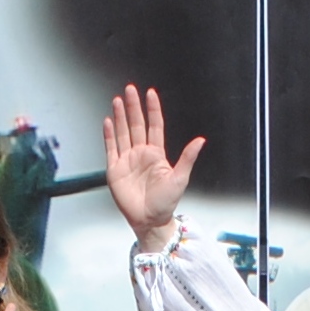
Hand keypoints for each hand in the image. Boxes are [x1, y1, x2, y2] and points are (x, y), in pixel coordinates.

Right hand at [103, 83, 203, 248]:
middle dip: (133, 107)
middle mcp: (140, 154)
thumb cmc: (166, 203)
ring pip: (122, 133)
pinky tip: (108, 121)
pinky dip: (109, 135)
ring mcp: (127, 161)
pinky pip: (111, 148)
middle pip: (136, 125)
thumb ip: (187, 157)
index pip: (154, 126)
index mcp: (156, 154)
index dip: (152, 110)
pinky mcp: (114, 170)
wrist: (150, 220)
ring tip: (118, 100)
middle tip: (130, 89)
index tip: (150, 93)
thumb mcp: (180, 178)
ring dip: (120, 116)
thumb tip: (200, 140)